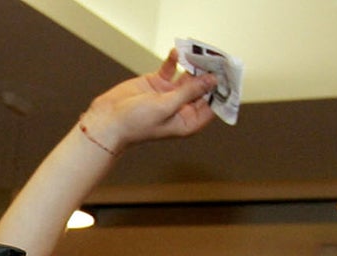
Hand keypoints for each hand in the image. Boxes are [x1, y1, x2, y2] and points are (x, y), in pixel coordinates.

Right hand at [78, 51, 216, 154]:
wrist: (109, 120)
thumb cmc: (136, 123)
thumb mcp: (167, 106)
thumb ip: (190, 92)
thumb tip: (211, 80)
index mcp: (187, 121)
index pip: (212, 104)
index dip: (220, 90)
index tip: (227, 74)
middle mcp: (181, 108)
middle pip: (202, 88)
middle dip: (208, 74)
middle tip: (215, 58)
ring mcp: (170, 95)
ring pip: (188, 76)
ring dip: (193, 65)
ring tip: (197, 52)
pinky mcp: (157, 84)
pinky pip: (171, 69)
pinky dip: (174, 60)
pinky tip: (176, 52)